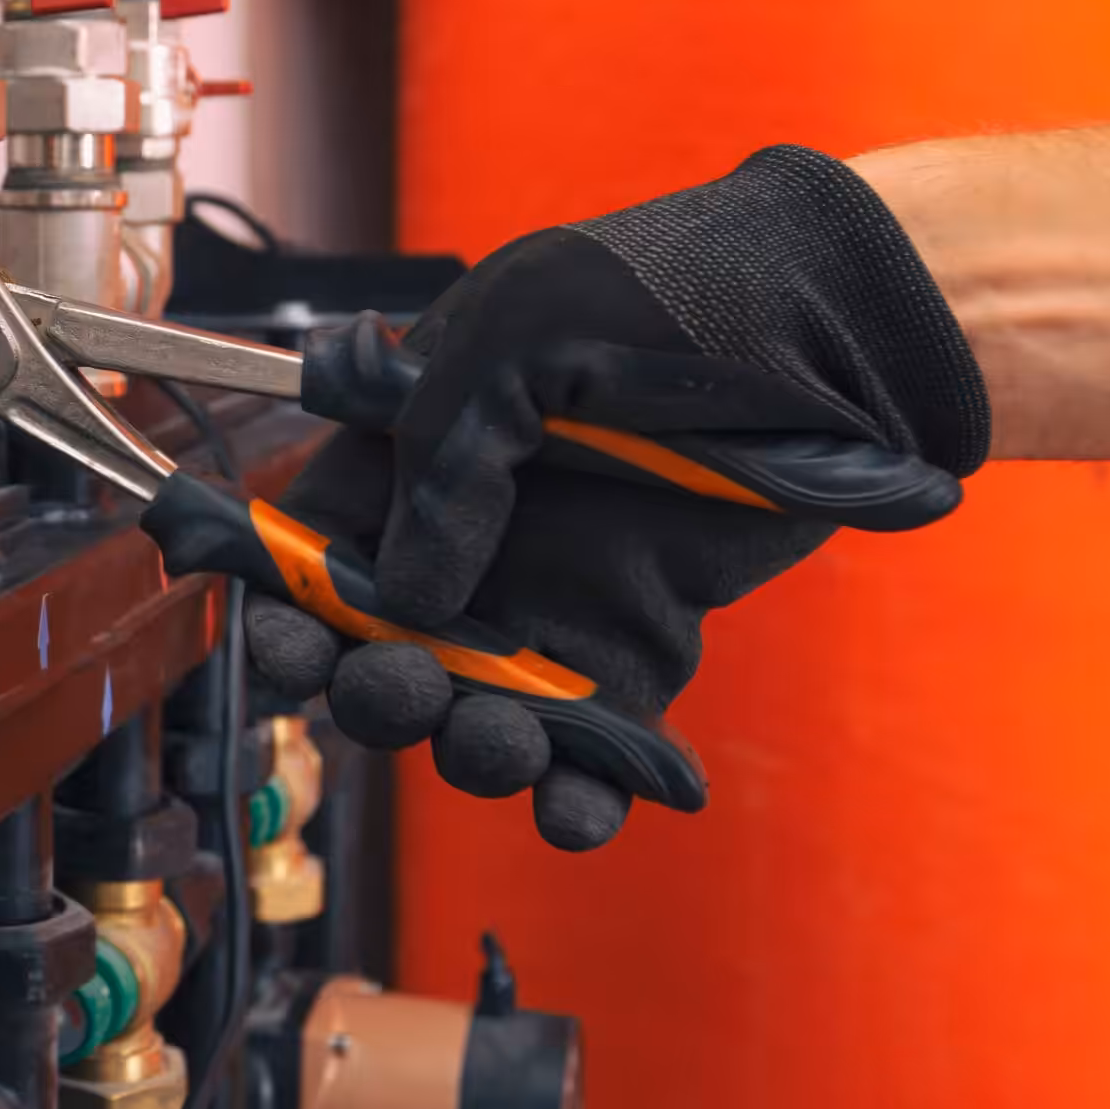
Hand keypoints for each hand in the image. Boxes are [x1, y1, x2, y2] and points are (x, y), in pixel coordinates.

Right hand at [252, 145, 988, 848]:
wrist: (828, 326)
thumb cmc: (657, 296)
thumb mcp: (517, 337)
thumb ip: (444, 459)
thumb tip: (412, 603)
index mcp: (405, 460)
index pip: (308, 555)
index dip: (280, 611)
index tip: (287, 649)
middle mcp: (464, 547)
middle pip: (375, 658)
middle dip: (372, 694)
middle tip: (405, 683)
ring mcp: (549, 608)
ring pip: (474, 720)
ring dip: (470, 754)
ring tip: (507, 743)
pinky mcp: (639, 656)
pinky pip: (592, 754)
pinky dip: (576, 802)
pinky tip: (576, 812)